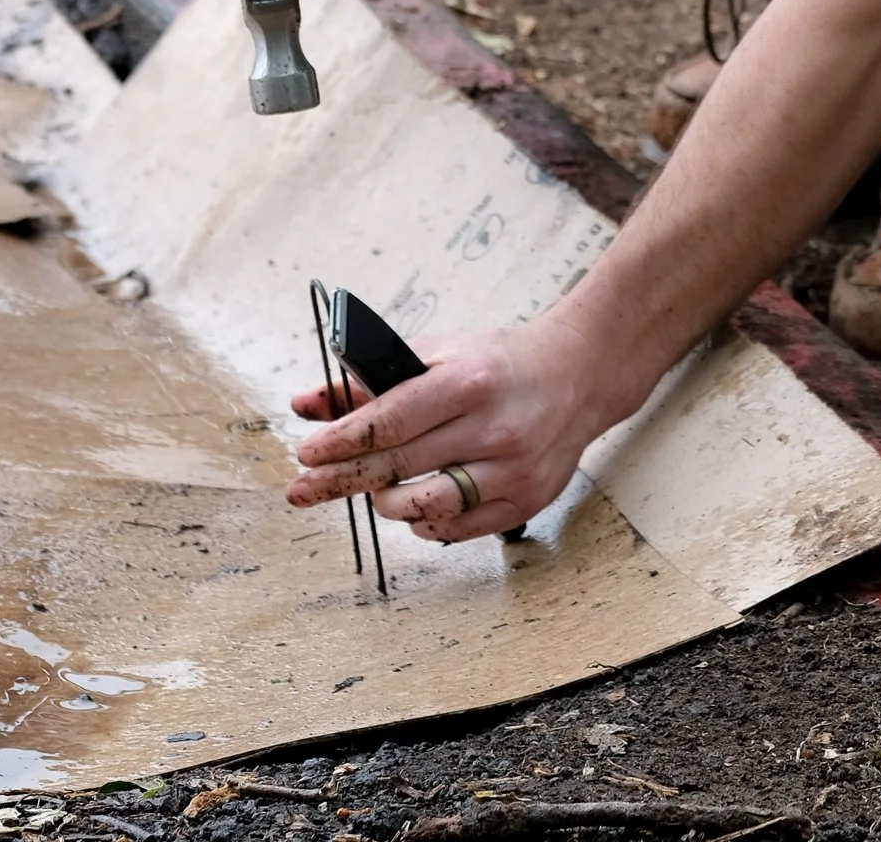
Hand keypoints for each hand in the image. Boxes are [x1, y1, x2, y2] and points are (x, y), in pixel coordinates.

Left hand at [287, 322, 603, 543]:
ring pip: (424, 507)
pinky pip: (455, 529)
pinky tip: (418, 501)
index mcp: (468, 381)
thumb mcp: (439, 352)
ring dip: (385, 502)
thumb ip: (374, 379)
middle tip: (302, 489)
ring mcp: (512, 470)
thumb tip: (309, 403)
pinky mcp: (525, 502)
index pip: (390, 422)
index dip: (341, 441)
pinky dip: (425, 520)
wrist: (578, 375)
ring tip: (376, 486)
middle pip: (398, 467)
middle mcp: (492, 428)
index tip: (307, 453)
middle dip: (340, 480)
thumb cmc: (500, 362)